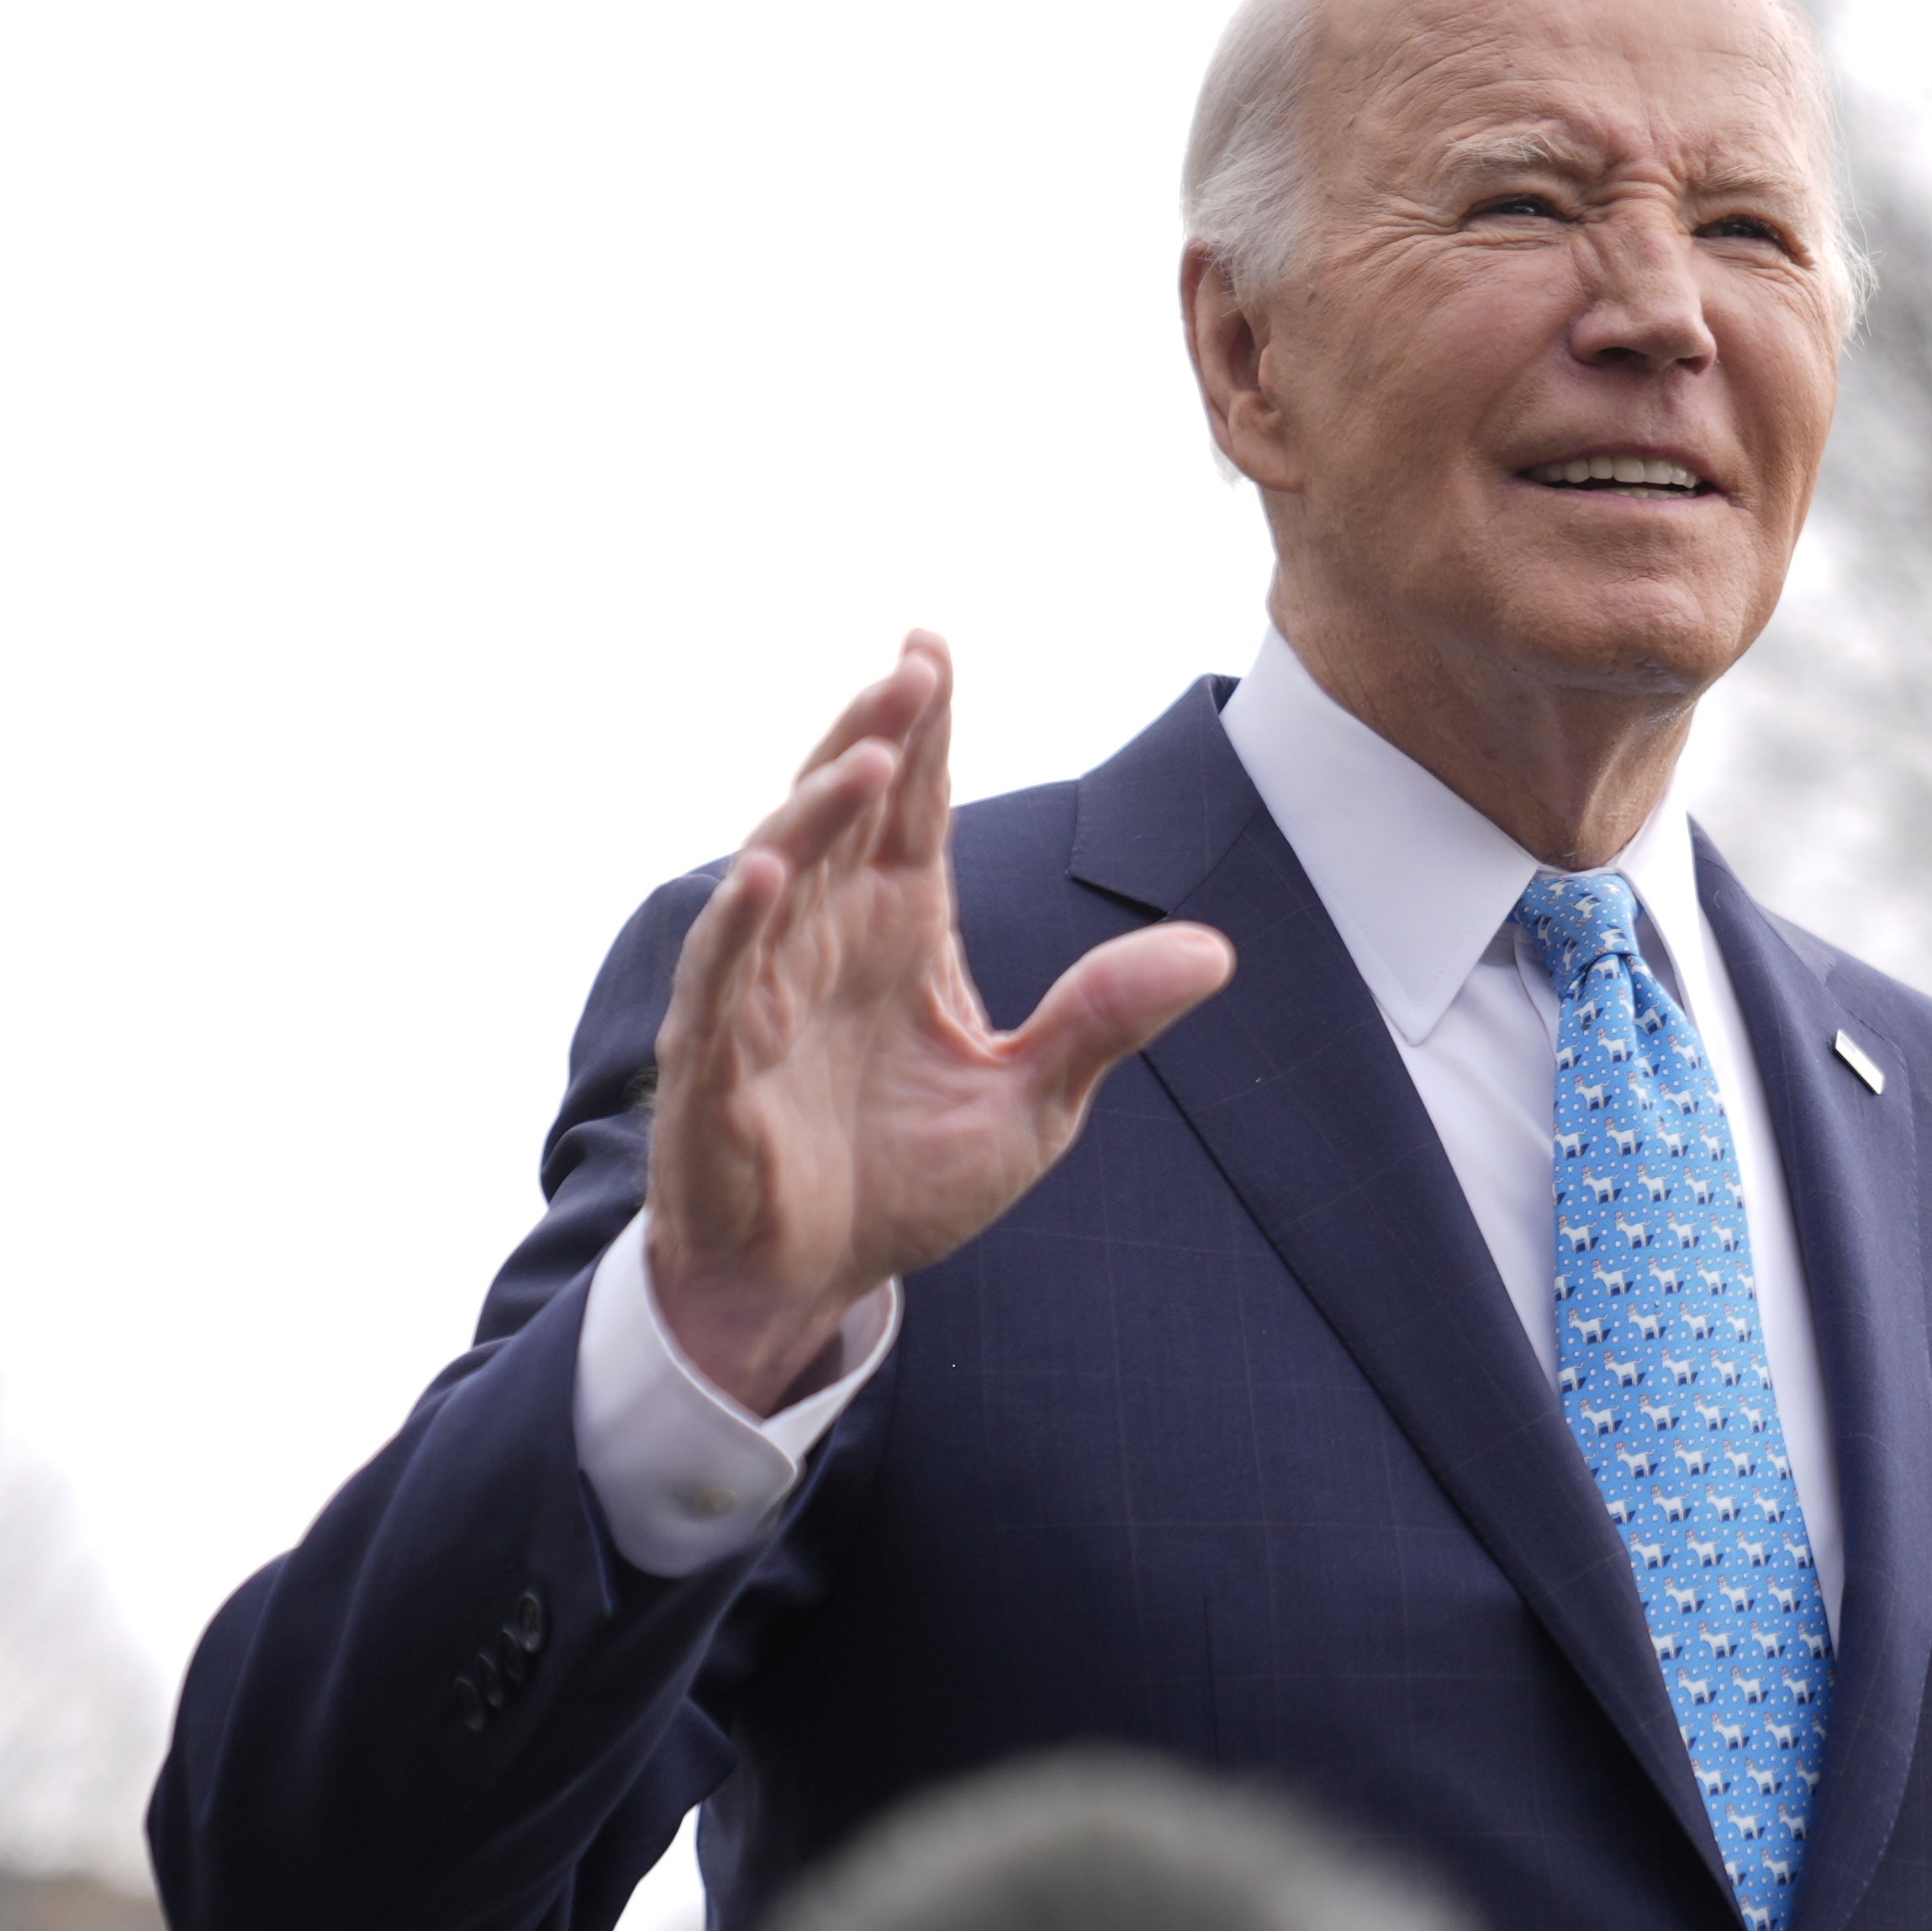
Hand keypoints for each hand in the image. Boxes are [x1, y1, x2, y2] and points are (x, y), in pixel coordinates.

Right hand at [642, 634, 1235, 1409]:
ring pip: (780, 874)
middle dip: (875, 735)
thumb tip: (1216, 952)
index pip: (911, 807)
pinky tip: (768, 874)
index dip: (922, 728)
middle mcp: (824, 939)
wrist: (808, 1284)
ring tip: (870, 754)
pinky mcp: (716, 1063)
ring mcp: (761, 993)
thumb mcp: (1031, 1101)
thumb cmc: (900, 1182)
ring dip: (818, 811)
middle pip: (845, 812)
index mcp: (898, 930)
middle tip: (914, 665)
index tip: (934, 646)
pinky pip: (722, 980)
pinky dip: (740, 925)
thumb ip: (1105, 1019)